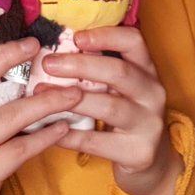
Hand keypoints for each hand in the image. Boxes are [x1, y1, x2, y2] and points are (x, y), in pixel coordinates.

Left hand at [40, 26, 182, 194]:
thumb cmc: (123, 110)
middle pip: (119, 72)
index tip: (76, 37)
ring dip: (71, 99)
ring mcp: (148, 123)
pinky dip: (71, 135)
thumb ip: (96, 65)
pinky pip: (98, 142)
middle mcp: (152, 92)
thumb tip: (56, 48)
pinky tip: (50, 128)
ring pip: (108, 106)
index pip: (133, 41)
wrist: (147, 158)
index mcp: (146, 68)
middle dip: (80, 65)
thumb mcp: (118, 84)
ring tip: (42, 94)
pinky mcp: (139, 152)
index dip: (105, 36)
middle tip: (49, 64)